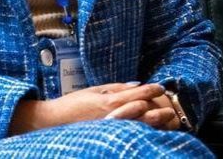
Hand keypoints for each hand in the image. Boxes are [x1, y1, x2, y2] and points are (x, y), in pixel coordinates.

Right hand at [9, 82, 171, 133]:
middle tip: (172, 110)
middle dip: (160, 110)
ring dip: (155, 124)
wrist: (51, 123)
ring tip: (167, 122)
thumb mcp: (95, 90)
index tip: (161, 89)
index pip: (139, 93)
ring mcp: (111, 129)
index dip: (153, 90)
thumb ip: (116, 88)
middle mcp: (113, 116)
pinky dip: (141, 135)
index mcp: (110, 101)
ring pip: (139, 126)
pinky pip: (128, 136)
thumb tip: (136, 84)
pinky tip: (150, 135)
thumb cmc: (72, 105)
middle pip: (144, 111)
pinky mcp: (106, 138)